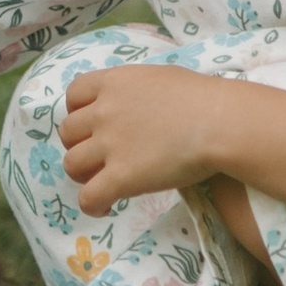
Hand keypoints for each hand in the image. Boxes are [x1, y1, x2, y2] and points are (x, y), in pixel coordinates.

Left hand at [57, 63, 230, 213]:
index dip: (77, 112)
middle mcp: (103, 111)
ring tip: (101, 182)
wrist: (218, 122)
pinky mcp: (121, 177)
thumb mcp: (158, 78)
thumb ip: (135, 90)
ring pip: (72, 164)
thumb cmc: (200, 97)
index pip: (73, 95)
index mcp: (113, 83)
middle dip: (79, 145)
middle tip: (99, 158)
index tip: (91, 125)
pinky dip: (92, 205)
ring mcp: (109, 144)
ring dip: (83, 175)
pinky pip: (89, 197)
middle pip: (68, 132)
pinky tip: (106, 207)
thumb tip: (135, 103)